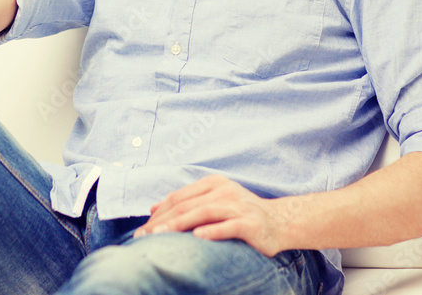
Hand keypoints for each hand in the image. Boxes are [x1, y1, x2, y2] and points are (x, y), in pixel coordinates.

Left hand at [132, 175, 292, 256]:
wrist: (279, 221)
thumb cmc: (241, 213)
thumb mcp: (213, 202)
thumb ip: (186, 202)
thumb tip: (154, 208)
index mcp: (213, 184)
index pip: (178, 197)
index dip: (158, 213)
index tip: (141, 229)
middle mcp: (224, 191)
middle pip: (187, 205)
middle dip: (162, 221)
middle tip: (144, 236)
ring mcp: (238, 206)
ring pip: (204, 212)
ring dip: (180, 224)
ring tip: (161, 236)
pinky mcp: (250, 223)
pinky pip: (229, 226)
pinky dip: (213, 231)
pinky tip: (198, 237)